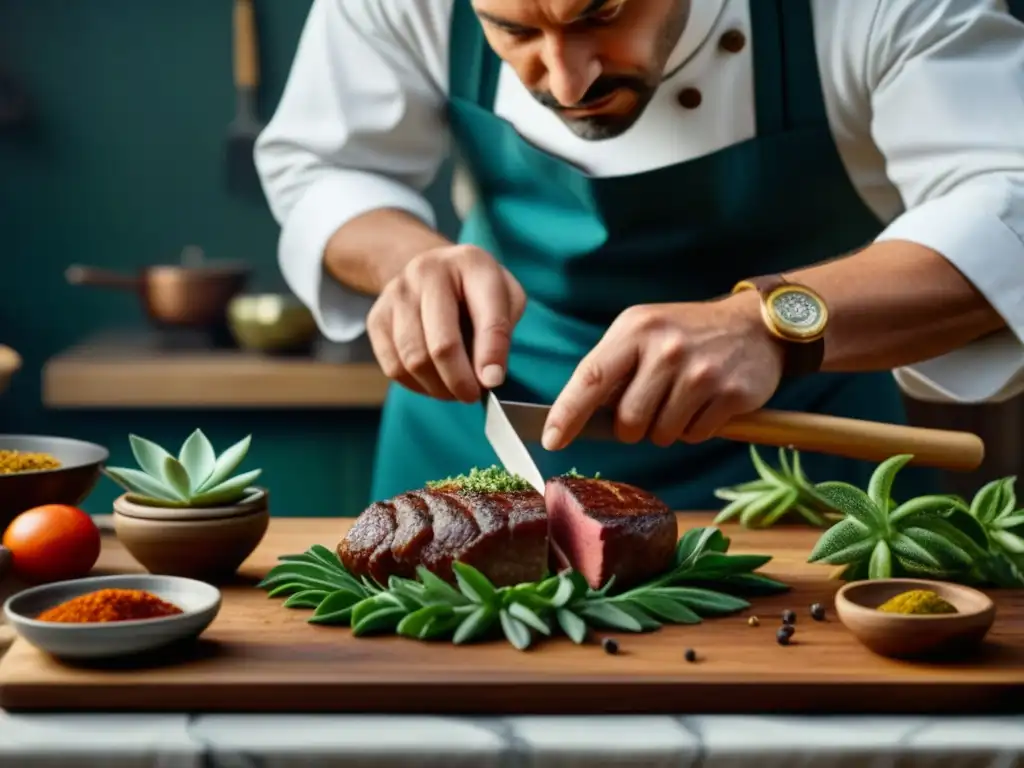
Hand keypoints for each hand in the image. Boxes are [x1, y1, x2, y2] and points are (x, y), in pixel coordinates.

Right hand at [367, 245, 526, 402]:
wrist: (430, 269)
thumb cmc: (474, 290)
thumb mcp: (505, 297)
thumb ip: (502, 334)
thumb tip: (488, 377)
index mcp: (471, 264)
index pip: (487, 317)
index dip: (491, 355)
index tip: (493, 382)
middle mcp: (428, 272)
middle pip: (442, 345)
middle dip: (460, 381)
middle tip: (472, 395)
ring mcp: (397, 293)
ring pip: (413, 361)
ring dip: (438, 388)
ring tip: (453, 389)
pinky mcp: (377, 316)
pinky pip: (393, 367)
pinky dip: (415, 385)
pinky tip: (431, 381)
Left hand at [542, 292, 784, 449]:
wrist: (753, 325)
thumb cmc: (684, 334)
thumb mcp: (642, 333)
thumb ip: (610, 369)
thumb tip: (572, 417)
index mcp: (635, 329)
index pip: (591, 377)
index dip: (568, 413)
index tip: (552, 440)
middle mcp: (666, 348)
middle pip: (627, 421)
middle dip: (633, 426)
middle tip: (651, 404)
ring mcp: (701, 371)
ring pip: (661, 434)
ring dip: (666, 428)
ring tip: (681, 398)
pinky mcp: (731, 393)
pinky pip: (695, 435)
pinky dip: (695, 428)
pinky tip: (705, 402)